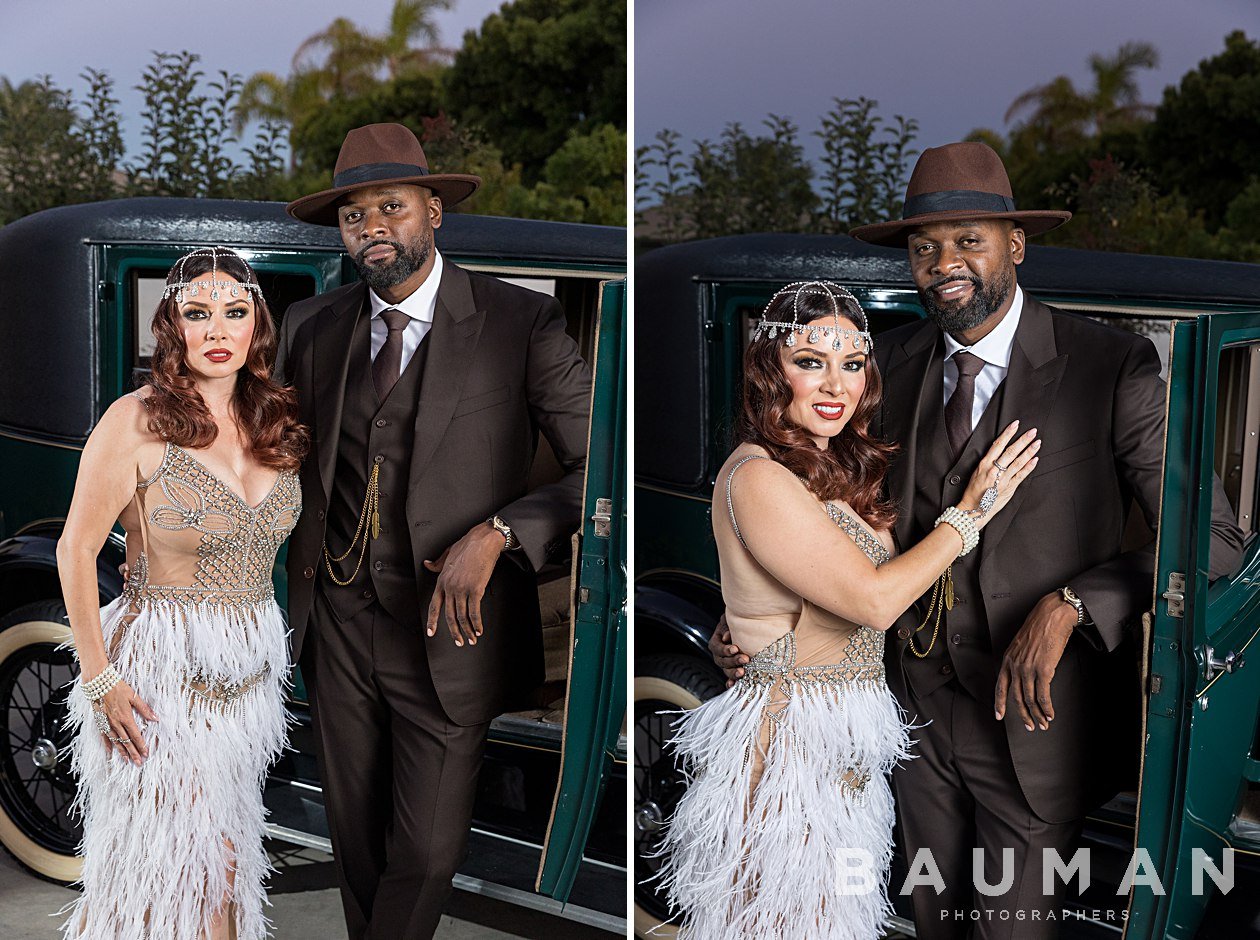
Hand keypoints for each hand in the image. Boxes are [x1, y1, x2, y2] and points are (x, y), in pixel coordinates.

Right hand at [96, 680, 157, 765]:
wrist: (98, 682)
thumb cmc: (117, 687)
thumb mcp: (134, 696)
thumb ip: (144, 709)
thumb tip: (155, 718)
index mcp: (126, 717)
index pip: (136, 735)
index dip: (141, 745)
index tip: (146, 754)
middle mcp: (116, 723)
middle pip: (126, 741)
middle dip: (133, 753)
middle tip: (139, 763)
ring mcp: (107, 723)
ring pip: (115, 741)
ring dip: (121, 751)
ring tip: (127, 760)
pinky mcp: (100, 721)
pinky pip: (104, 736)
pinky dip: (107, 745)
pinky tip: (110, 752)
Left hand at [423, 522, 504, 646]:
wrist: (482, 541)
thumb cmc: (467, 545)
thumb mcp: (447, 553)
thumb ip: (437, 563)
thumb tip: (427, 564)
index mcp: (442, 580)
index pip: (434, 605)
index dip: (432, 621)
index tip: (431, 632)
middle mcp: (450, 587)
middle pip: (449, 615)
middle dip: (454, 631)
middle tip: (458, 641)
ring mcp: (462, 589)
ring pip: (462, 616)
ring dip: (467, 631)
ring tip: (471, 639)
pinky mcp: (476, 589)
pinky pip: (474, 611)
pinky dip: (477, 623)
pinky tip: (479, 629)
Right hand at [707, 615, 747, 687]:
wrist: (744, 630)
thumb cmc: (737, 623)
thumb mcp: (729, 621)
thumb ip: (727, 627)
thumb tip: (727, 636)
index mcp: (716, 642)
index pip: (717, 648)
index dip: (725, 649)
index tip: (735, 648)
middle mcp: (718, 655)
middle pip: (722, 661)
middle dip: (733, 661)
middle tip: (745, 659)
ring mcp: (725, 664)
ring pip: (726, 671)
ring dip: (733, 673)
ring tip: (742, 672)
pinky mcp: (732, 670)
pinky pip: (729, 679)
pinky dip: (731, 682)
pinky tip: (733, 684)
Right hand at [960, 421, 1040, 528]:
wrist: (974, 510)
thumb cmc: (974, 491)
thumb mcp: (976, 472)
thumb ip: (988, 461)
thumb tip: (998, 448)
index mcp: (984, 464)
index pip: (998, 444)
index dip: (1008, 433)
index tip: (1015, 424)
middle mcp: (994, 470)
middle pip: (1011, 451)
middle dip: (1023, 440)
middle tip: (1032, 432)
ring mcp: (1002, 480)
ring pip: (1018, 462)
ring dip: (1029, 451)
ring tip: (1037, 443)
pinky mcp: (1009, 488)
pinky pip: (1021, 476)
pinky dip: (1029, 467)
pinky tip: (1035, 459)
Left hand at [994, 592, 1076, 730]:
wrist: (1052, 616)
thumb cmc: (1039, 628)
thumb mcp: (1021, 644)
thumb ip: (1019, 660)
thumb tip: (1023, 675)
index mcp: (1008, 659)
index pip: (1000, 686)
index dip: (999, 703)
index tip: (999, 716)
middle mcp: (1015, 666)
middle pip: (1016, 698)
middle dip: (1023, 715)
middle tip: (1030, 726)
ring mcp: (1028, 668)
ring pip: (1030, 699)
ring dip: (1037, 715)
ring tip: (1043, 724)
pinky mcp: (1044, 670)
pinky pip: (1043, 695)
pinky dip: (1047, 708)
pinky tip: (1050, 714)